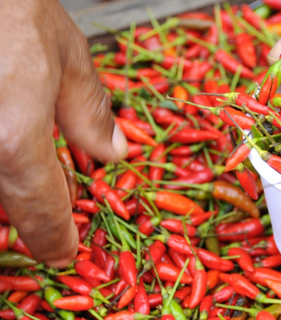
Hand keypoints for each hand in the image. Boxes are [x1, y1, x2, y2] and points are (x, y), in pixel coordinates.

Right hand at [0, 0, 127, 266]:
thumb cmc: (10, 7)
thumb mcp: (65, 56)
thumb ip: (88, 113)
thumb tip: (112, 152)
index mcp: (11, 138)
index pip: (37, 207)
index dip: (53, 236)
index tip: (63, 253)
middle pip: (0, 201)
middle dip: (25, 217)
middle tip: (46, 222)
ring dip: (10, 186)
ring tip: (32, 174)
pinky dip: (0, 165)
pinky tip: (14, 131)